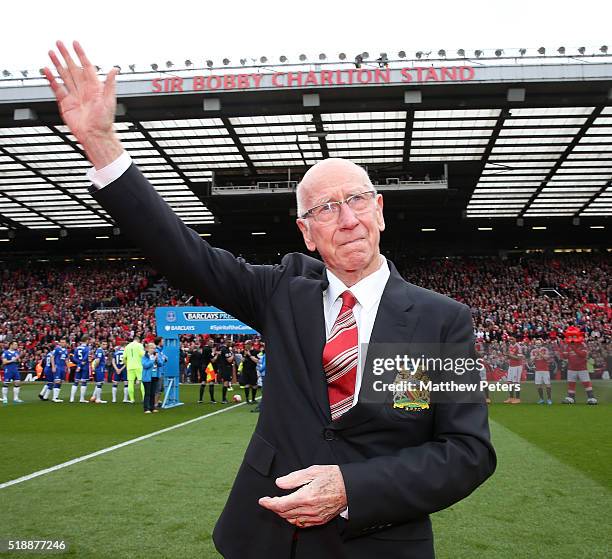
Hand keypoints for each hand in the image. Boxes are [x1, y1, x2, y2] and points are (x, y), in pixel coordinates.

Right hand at [44, 41, 121, 167]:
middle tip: (59, 43)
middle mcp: (84, 90)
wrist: (94, 136)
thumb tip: (114, 69)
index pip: (86, 66)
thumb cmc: (104, 121)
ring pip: (64, 75)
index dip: (81, 54)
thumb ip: (110, 84)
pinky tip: (47, 70)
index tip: (75, 43)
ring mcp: (74, 95)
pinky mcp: (66, 103)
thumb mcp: (109, 101)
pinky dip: (52, 79)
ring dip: (58, 64)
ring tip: (51, 52)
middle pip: (73, 68)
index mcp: (94, 87)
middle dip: (66, 55)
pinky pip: (57, 88)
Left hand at [259, 465, 346, 527]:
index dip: (269, 503)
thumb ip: (294, 478)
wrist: (349, 488)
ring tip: (279, 505)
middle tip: (269, 501)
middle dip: (274, 507)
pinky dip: (293, 519)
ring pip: (292, 519)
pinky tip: (291, 513)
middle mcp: (309, 509)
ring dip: (282, 514)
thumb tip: (279, 483)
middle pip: (284, 513)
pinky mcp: (319, 520)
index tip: (263, 500)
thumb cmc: (332, 477)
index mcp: (306, 496)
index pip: (281, 504)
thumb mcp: (312, 471)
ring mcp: (315, 517)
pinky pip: (302, 524)